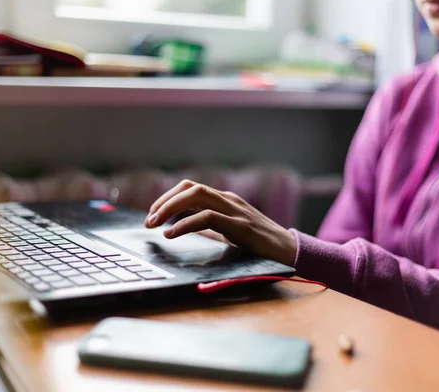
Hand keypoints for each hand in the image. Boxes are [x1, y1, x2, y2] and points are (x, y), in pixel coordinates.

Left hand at [144, 180, 296, 265]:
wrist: (289, 250)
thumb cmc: (259, 243)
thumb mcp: (229, 232)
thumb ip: (210, 228)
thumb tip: (185, 229)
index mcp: (224, 199)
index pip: (190, 188)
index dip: (168, 197)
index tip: (153, 214)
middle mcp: (228, 199)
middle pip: (190, 187)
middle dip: (165, 201)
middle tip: (149, 219)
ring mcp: (235, 210)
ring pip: (197, 195)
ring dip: (170, 208)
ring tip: (155, 224)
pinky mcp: (240, 225)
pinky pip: (208, 217)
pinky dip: (185, 224)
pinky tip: (172, 234)